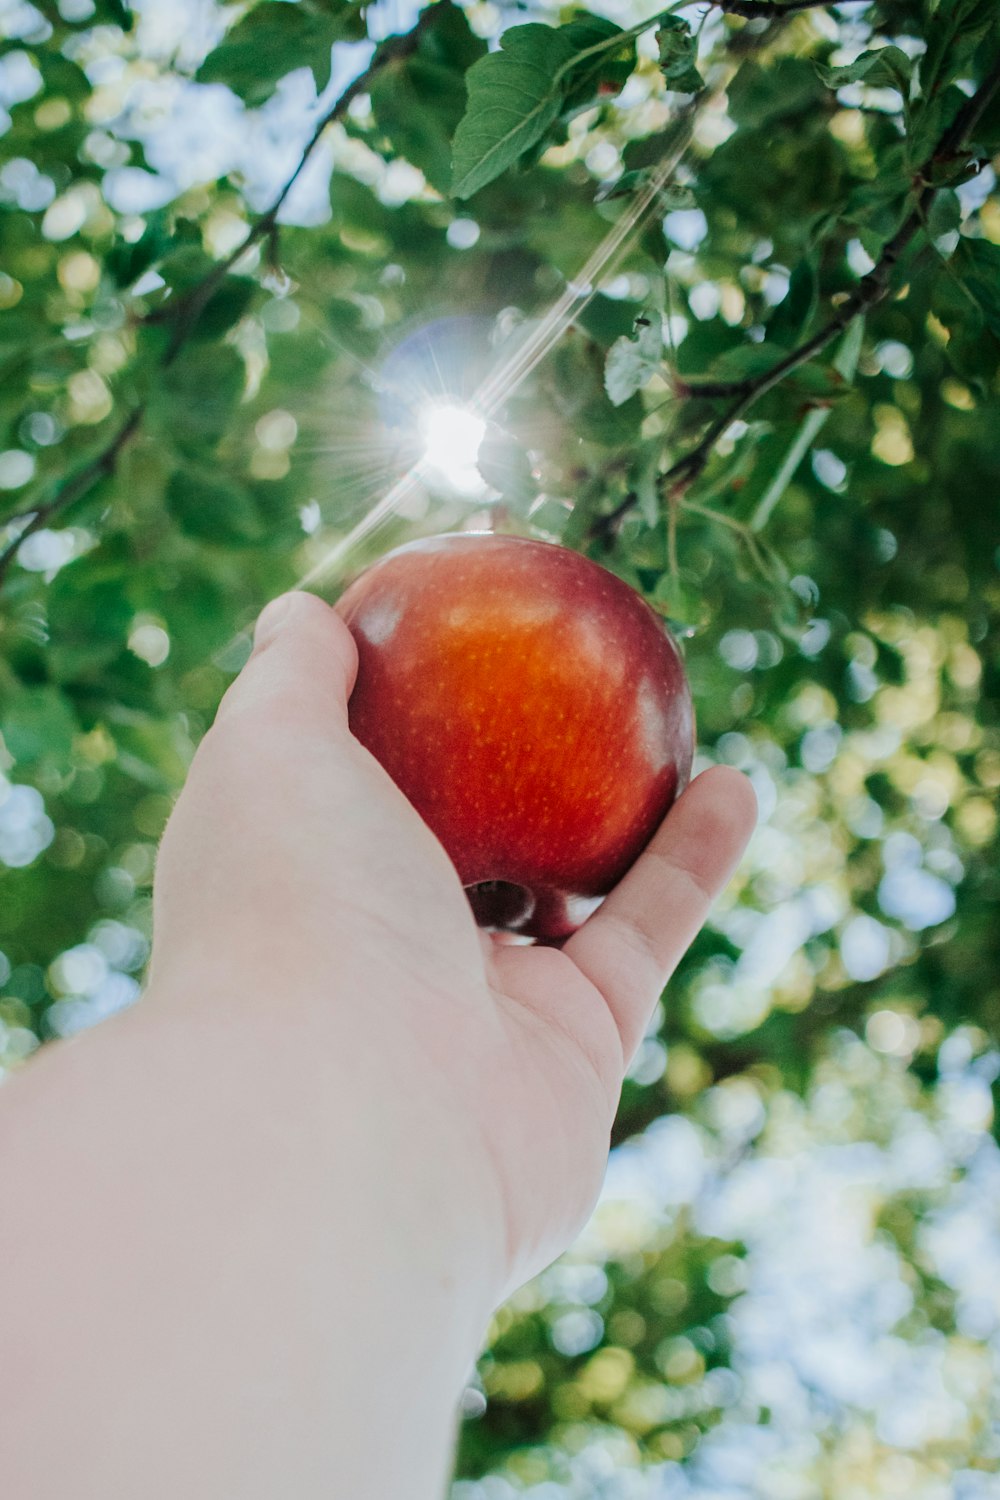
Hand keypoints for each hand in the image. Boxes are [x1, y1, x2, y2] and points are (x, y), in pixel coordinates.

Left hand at [151, 591, 756, 1304]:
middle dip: (511, 769)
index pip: (347, 783)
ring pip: (566, 884)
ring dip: (622, 810)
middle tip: (572, 683)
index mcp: (304, 880)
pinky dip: (693, 856)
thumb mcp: (270, 751)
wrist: (358, 1126)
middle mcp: (385, 948)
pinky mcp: (575, 1048)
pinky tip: (735, 780)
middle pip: (462, 835)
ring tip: (672, 724)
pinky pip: (644, 928)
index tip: (451, 633)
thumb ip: (288, 676)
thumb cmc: (298, 912)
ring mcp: (481, 1005)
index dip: (395, 709)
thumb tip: (301, 610)